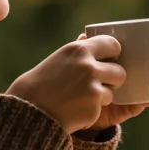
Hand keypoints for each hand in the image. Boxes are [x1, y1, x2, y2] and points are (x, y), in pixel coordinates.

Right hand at [5, 35, 133, 135]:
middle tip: (100, 83)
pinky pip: (102, 107)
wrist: (28, 111)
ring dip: (103, 96)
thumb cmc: (40, 85)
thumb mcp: (57, 60)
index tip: (111, 59)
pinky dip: (93, 109)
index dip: (113, 54)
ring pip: (113, 91)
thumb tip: (86, 37)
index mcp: (78, 50)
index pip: (113, 44)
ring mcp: (92, 87)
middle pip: (120, 71)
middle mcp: (88, 66)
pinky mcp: (93, 106)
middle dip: (113, 80)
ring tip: (81, 97)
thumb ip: (77, 52)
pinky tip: (75, 108)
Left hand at [68, 36, 148, 137]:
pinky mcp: (129, 108)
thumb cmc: (77, 85)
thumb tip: (84, 34)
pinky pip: (145, 102)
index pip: (140, 55)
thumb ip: (85, 51)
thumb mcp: (81, 66)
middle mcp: (129, 78)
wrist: (72, 112)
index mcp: (120, 65)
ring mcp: (132, 93)